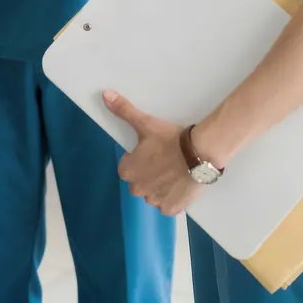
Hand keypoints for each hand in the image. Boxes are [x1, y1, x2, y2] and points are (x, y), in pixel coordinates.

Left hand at [102, 90, 200, 216]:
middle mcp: (139, 189)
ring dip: (158, 186)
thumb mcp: (144, 123)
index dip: (136, 159)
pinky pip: (166, 205)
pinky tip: (178, 184)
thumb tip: (105, 94)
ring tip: (171, 171)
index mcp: (128, 171)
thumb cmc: (168, 139)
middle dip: (146, 174)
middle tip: (161, 160)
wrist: (197, 154)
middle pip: (138, 182)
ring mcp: (156, 200)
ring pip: (152, 194)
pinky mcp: (173, 208)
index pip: (126, 167)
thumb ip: (123, 110)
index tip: (148, 151)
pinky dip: (171, 197)